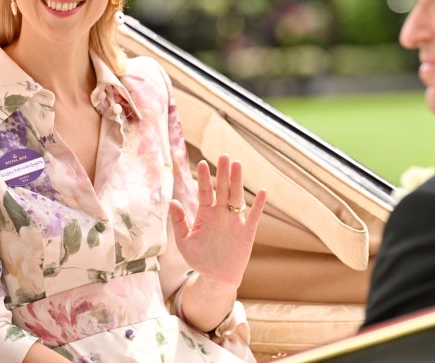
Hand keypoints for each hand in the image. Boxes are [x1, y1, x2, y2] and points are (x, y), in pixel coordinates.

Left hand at [169, 155, 265, 289]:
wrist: (216, 278)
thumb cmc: (199, 260)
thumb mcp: (184, 242)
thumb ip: (179, 222)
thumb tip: (172, 201)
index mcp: (205, 214)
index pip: (204, 192)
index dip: (203, 178)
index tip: (201, 163)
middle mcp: (221, 214)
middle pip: (222, 189)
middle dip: (223, 173)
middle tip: (224, 156)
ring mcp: (234, 222)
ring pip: (236, 197)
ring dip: (238, 182)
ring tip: (238, 164)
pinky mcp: (247, 233)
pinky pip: (253, 216)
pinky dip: (258, 205)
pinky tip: (262, 191)